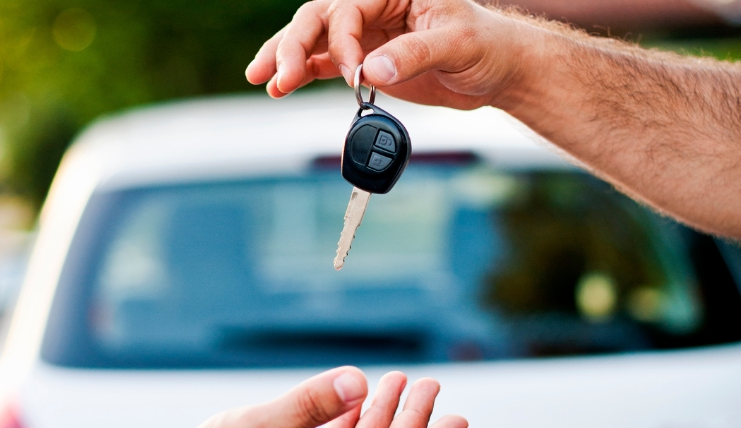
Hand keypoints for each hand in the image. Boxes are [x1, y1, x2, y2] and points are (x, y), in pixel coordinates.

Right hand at [245, 0, 541, 109]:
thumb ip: (414, 54)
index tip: (355, 77)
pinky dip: (304, 74)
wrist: (496, 71)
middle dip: (294, 47)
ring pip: (316, 40)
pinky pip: (326, 63)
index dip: (343, 44)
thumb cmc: (485, 46)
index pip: (349, 10)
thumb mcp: (457, 44)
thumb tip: (371, 71)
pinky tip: (282, 87)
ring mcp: (367, 33)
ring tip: (263, 80)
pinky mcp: (366, 59)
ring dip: (287, 60)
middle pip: (320, 19)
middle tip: (277, 77)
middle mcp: (375, 6)